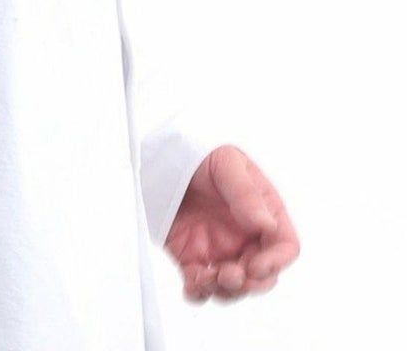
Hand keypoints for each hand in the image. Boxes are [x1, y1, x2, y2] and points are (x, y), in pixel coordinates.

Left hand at [165, 144, 299, 301]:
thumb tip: (266, 224)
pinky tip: (193, 284)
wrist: (163, 157)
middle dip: (250, 284)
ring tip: (206, 277)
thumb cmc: (201, 154)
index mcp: (263, 214)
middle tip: (229, 275)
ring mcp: (221, 250)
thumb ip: (246, 193)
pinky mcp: (193, 258)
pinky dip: (199, 292)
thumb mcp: (227, 164)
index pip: (284, 246)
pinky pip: (201, 285)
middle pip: (262, 275)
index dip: (275, 262)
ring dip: (224, 291)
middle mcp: (246, 237)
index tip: (255, 266)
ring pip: (234, 287)